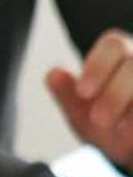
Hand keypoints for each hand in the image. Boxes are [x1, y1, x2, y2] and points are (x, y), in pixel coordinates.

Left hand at [46, 31, 132, 168]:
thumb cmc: (108, 126)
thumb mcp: (84, 115)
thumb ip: (68, 95)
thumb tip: (53, 74)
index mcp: (122, 55)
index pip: (114, 45)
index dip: (98, 66)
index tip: (82, 92)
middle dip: (115, 92)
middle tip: (98, 120)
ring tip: (123, 131)